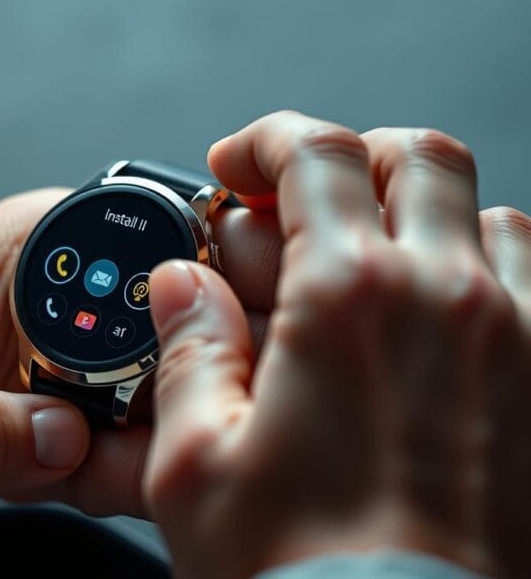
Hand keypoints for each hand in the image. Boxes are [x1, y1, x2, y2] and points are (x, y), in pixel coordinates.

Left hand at [0, 186, 282, 566]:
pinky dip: (101, 466)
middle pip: (133, 326)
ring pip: (119, 388)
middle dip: (164, 376)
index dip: (169, 293)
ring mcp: (15, 363)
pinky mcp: (8, 415)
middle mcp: (10, 303)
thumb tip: (68, 442)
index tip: (201, 352)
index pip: (112, 250)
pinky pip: (82, 436)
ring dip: (138, 431)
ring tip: (142, 471)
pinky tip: (113, 487)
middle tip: (180, 428)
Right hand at [143, 111, 530, 577]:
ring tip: (375, 265)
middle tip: (306, 200)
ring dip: (426, 218)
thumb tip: (181, 286)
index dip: (267, 143)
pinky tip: (443, 321)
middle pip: (420, 159)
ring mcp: (520, 342)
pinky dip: (490, 275)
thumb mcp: (197, 464)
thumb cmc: (301, 575)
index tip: (235, 170)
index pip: (318, 157)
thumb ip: (189, 350)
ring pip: (492, 216)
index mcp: (350, 300)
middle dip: (353, 160)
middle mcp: (449, 300)